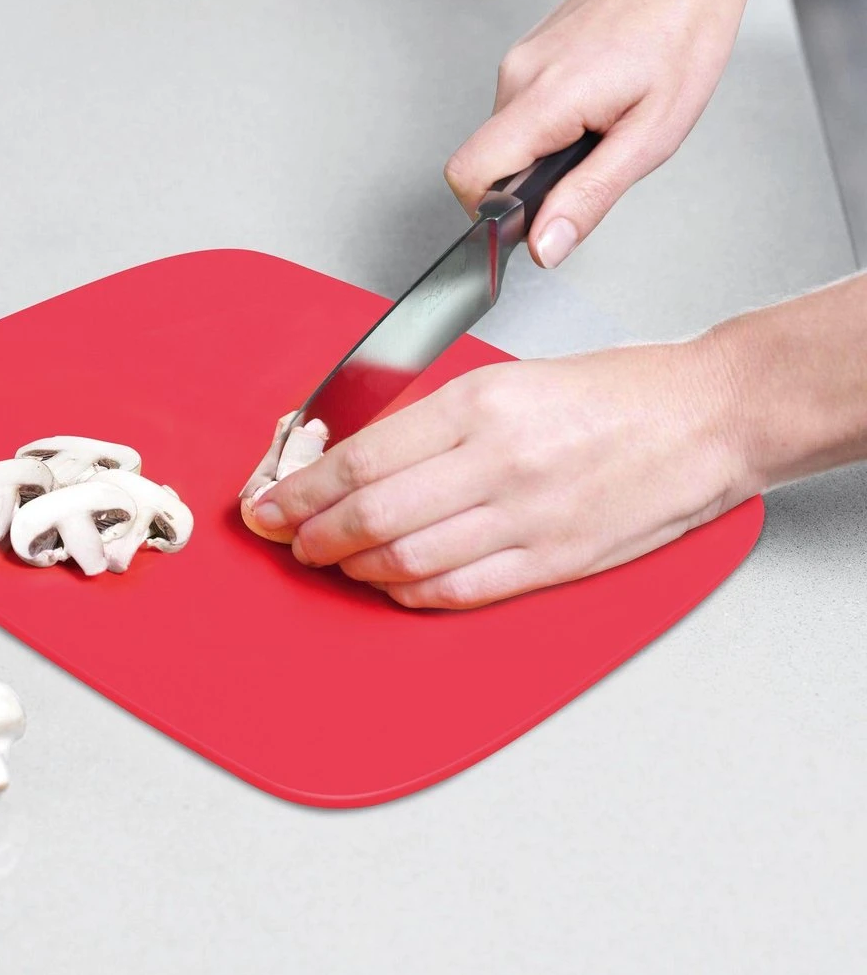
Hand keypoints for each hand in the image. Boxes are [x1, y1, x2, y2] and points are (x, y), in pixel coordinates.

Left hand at [249, 340, 750, 608]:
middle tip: (285, 538)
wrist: (704, 418)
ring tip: (330, 560)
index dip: (302, 490)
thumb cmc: (613, 392)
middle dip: (311, 533)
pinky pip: (460, 590)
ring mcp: (528, 518)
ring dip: (353, 566)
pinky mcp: (555, 561)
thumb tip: (358, 459)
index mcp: (481, 403)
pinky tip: (387, 584)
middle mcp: (499, 461)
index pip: (362, 458)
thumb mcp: (507, 381)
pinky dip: (410, 592)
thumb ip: (432, 423)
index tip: (270, 502)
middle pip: (373, 514)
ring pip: (408, 559)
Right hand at [445, 0, 766, 267]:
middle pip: (487, 163)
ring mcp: (518, 63)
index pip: (468, 175)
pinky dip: (550, 129)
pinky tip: (596, 106)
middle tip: (591, 164)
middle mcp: (517, 77)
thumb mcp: (650, 138)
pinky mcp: (526, 57)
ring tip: (602, 128)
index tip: (531, 218)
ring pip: (505, 141)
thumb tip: (544, 246)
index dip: (490, 212)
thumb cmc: (683, 36)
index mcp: (545, 98)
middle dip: (529, 184)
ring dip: (545, 154)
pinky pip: (519, 115)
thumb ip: (588, 197)